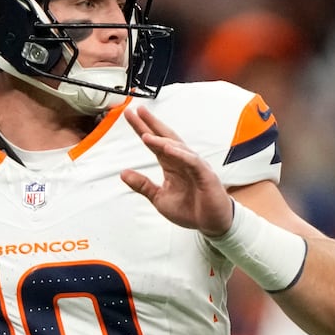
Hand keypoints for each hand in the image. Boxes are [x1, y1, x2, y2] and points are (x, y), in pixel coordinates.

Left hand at [119, 104, 233, 235]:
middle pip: (165, 138)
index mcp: (171, 165)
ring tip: (146, 134)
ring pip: (177, 148)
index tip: (131, 115)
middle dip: (151, 124)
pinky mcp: (205, 175)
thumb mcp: (159, 198)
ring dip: (161, 140)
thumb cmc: (190, 209)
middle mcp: (182, 161)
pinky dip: (180, 154)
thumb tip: (123, 173)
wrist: (211, 223)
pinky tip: (168, 148)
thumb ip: (142, 185)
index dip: (143, 129)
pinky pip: (192, 161)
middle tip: (137, 111)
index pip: (155, 143)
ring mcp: (194, 166)